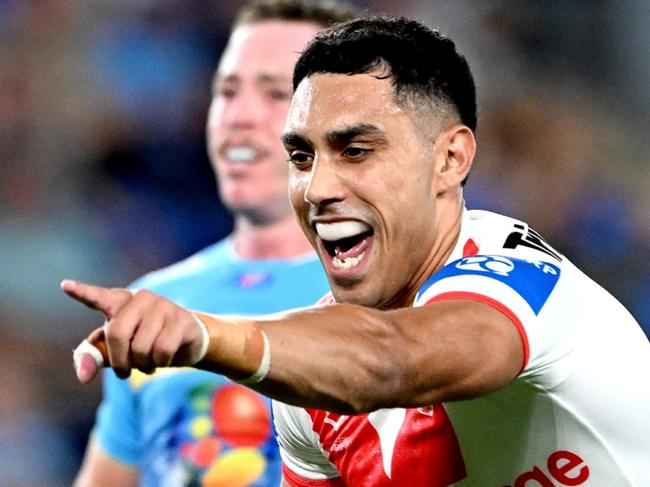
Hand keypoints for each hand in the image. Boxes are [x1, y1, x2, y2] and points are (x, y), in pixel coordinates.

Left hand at [61, 280, 206, 382]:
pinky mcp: (181, 319)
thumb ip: (94, 359)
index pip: (99, 297)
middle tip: (124, 372)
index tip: (65, 286)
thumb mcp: (115, 351)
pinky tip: (163, 360)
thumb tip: (83, 377)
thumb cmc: (143, 342)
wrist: (185, 342)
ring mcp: (163, 306)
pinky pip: (162, 350)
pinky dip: (160, 363)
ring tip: (149, 362)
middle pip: (117, 333)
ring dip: (143, 365)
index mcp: (120, 302)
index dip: (83, 293)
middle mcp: (141, 298)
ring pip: (141, 346)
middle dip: (119, 361)